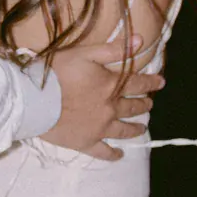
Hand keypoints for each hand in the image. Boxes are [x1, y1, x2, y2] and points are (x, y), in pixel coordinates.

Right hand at [42, 43, 164, 162]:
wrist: (35, 100)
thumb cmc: (57, 73)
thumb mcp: (85, 53)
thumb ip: (113, 49)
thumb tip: (141, 41)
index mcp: (111, 85)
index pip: (137, 83)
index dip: (150, 82)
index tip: (161, 83)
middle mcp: (110, 108)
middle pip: (132, 107)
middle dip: (143, 104)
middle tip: (149, 104)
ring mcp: (99, 128)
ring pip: (123, 130)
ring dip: (135, 128)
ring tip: (142, 128)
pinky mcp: (86, 143)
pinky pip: (103, 151)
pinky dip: (113, 154)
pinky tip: (119, 155)